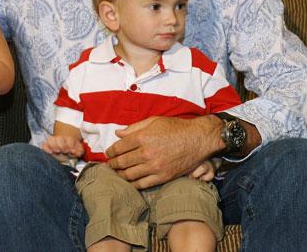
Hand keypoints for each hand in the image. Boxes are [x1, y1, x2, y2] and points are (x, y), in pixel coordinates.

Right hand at [41, 135, 84, 161]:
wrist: (65, 148)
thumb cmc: (72, 149)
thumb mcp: (78, 150)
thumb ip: (79, 151)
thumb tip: (76, 152)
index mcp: (69, 139)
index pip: (69, 139)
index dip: (70, 145)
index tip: (72, 151)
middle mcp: (60, 139)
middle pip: (59, 138)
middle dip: (62, 145)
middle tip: (65, 151)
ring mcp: (52, 142)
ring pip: (50, 139)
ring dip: (54, 146)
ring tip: (57, 151)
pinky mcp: (47, 146)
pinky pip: (44, 145)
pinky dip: (46, 148)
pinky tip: (50, 152)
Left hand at [105, 115, 220, 188]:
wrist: (198, 138)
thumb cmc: (175, 127)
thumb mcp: (153, 121)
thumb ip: (134, 127)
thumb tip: (118, 133)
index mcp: (142, 137)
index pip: (119, 147)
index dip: (111, 151)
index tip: (108, 153)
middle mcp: (147, 153)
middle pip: (122, 162)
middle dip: (113, 164)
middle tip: (109, 164)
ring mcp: (155, 166)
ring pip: (130, 174)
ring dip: (120, 175)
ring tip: (117, 173)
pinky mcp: (164, 176)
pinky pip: (143, 183)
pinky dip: (133, 184)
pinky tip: (129, 182)